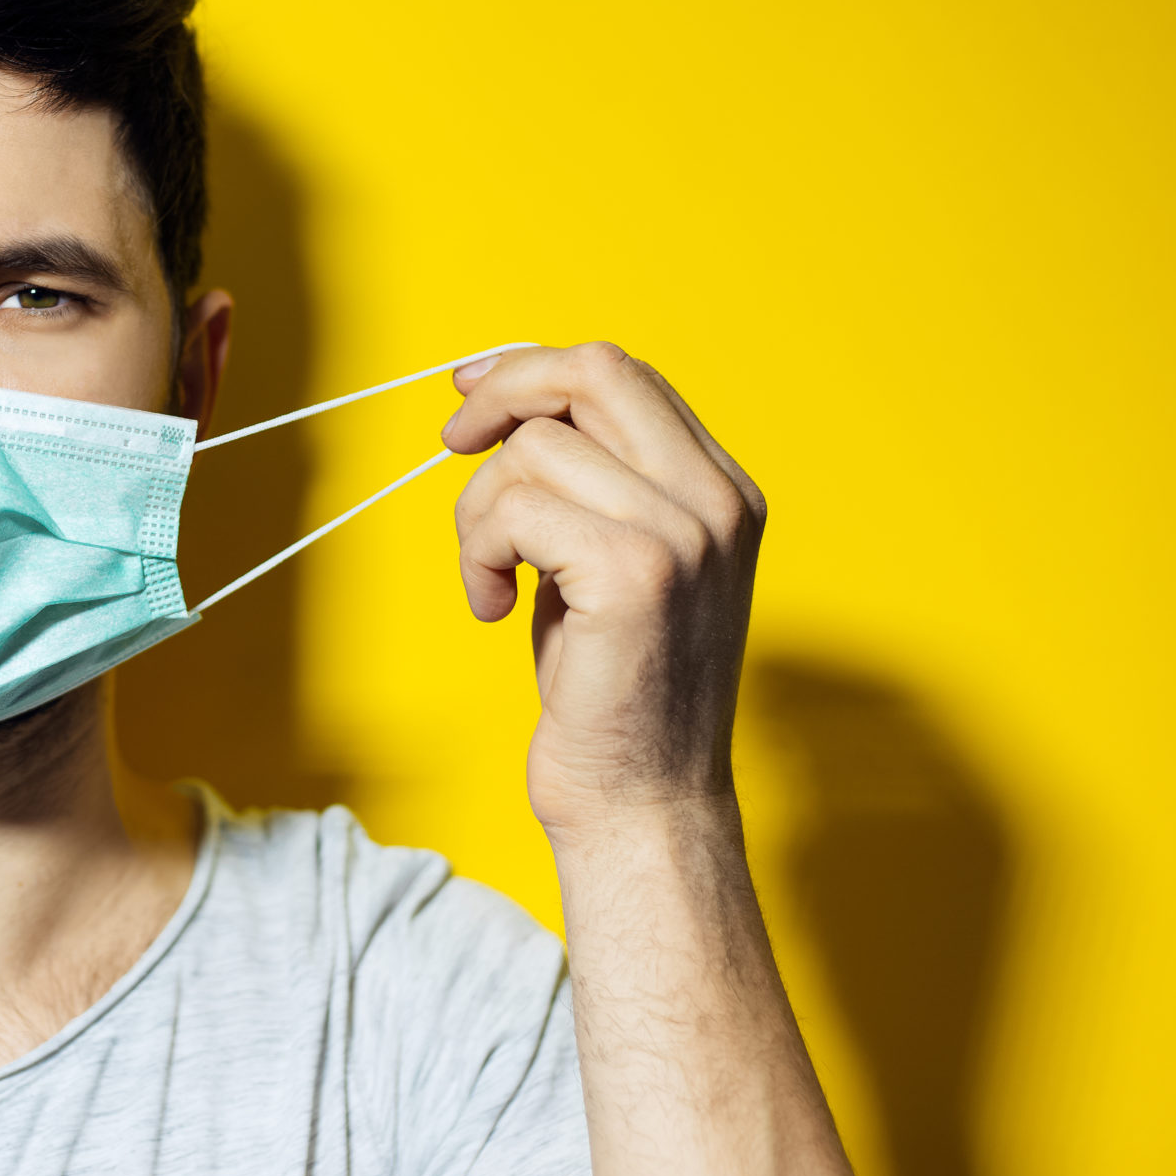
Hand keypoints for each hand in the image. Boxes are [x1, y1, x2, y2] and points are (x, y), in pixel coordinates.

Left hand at [444, 343, 764, 838]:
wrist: (644, 806)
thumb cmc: (613, 691)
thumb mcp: (611, 564)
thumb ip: (590, 483)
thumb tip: (507, 399)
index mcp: (723, 491)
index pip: (624, 375)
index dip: (534, 369)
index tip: (473, 391)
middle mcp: (718, 501)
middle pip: (592, 372)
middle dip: (502, 392)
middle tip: (452, 442)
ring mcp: (684, 534)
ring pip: (533, 450)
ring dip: (479, 513)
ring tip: (492, 580)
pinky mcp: (635, 573)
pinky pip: (514, 509)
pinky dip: (479, 555)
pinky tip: (494, 608)